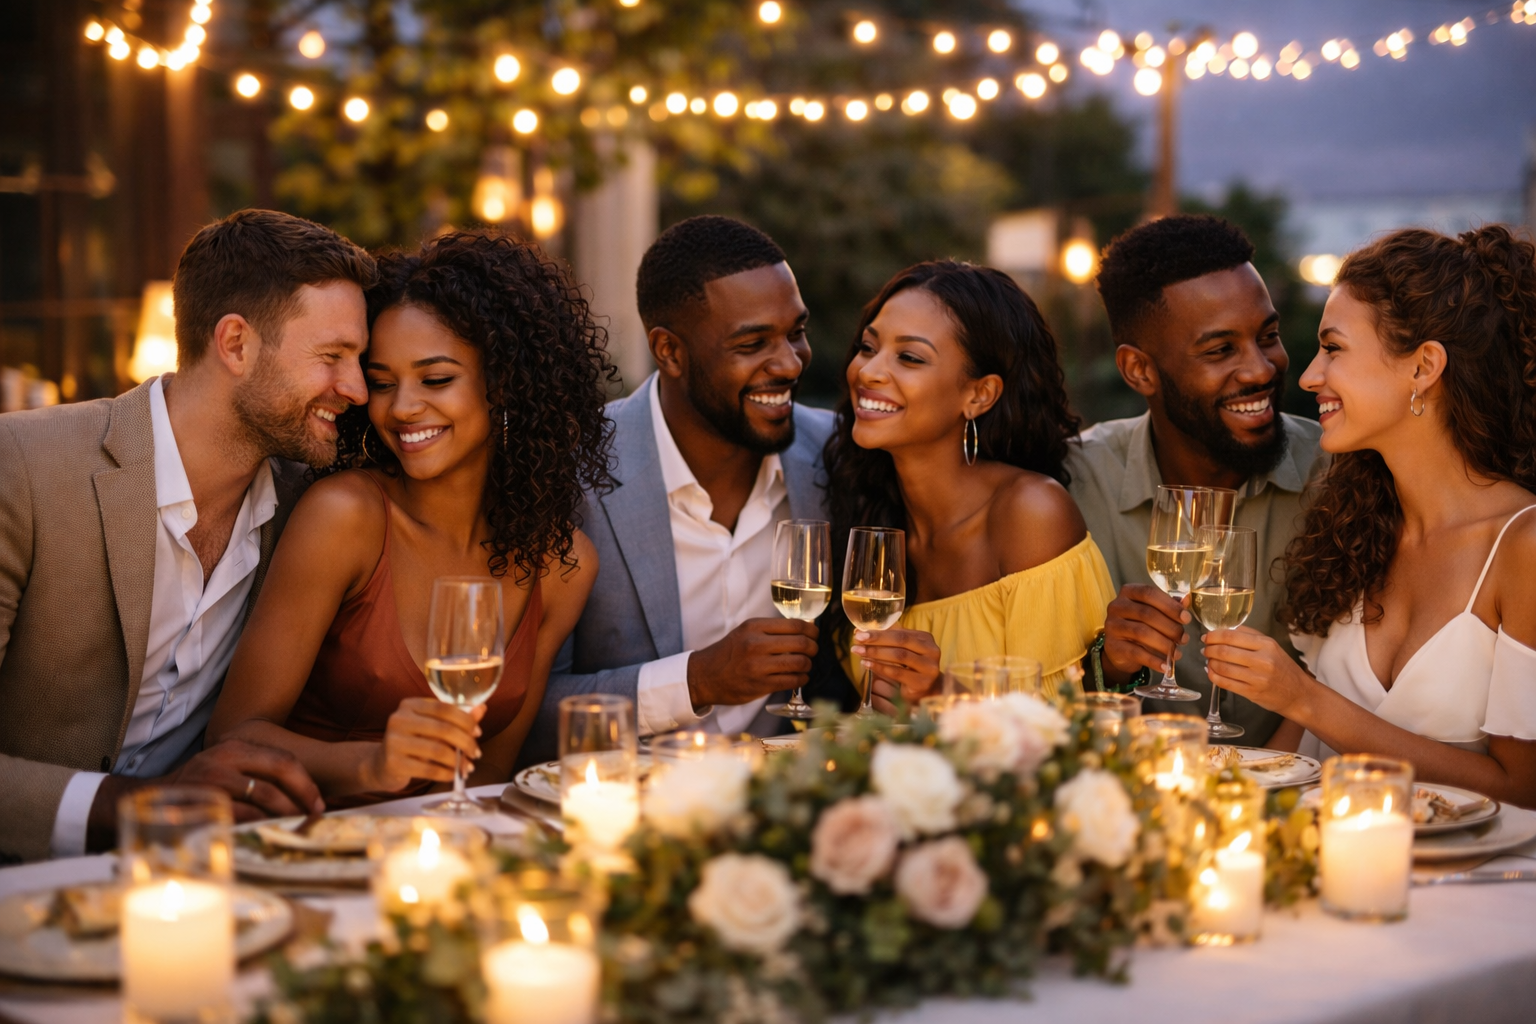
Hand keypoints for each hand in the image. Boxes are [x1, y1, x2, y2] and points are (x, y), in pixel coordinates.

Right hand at [169, 739, 325, 820]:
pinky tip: (269, 833)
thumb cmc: (198, 789)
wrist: (150, 801)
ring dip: (287, 812)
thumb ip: (255, 775)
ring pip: (265, 793)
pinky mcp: (203, 800)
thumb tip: (300, 795)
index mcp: (235, 746)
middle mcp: (225, 756)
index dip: (306, 780)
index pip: (283, 757)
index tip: (318, 801)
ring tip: (297, 825)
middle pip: (281, 768)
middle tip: (316, 813)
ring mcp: (213, 777)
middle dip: (304, 792)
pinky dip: (261, 824)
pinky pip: (243, 813)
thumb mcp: (225, 771)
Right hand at [368, 698, 485, 792]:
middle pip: (443, 729)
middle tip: (476, 753)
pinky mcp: (393, 763)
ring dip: (458, 761)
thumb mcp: (432, 727)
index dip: (466, 720)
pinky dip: (446, 773)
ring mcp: (394, 741)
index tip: (478, 732)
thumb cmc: (413, 743)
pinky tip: (453, 775)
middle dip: (466, 742)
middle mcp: (399, 719)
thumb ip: (456, 718)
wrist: (381, 765)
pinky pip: (428, 769)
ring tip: (467, 767)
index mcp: (410, 705)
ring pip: (437, 750)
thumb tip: (481, 709)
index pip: (444, 708)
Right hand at [688, 618, 817, 707]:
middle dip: (813, 648)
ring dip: (808, 664)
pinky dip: (801, 679)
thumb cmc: (729, 653)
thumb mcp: (745, 632)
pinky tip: (800, 677)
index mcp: (754, 627)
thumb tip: (802, 631)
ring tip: (805, 665)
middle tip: (813, 650)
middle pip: (801, 643)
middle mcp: (756, 644)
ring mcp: (758, 666)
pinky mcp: (760, 685)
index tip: (814, 634)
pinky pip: (791, 680)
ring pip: (799, 663)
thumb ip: (770, 630)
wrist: (705, 676)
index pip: (794, 625)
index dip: (811, 630)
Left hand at [852, 629, 940, 713]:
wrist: (927, 691)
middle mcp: (931, 651)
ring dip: (876, 653)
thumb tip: (860, 630)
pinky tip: (867, 664)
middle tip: (857, 640)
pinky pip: (898, 673)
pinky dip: (880, 667)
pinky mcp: (922, 683)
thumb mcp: (902, 649)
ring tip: (859, 652)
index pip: (900, 632)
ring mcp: (929, 668)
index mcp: (925, 639)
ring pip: (899, 656)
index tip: (859, 633)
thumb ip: (887, 638)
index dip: (878, 632)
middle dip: (876, 640)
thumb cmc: (911, 667)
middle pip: (901, 641)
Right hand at [1102, 584, 1190, 683]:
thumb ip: (1170, 605)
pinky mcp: (1112, 646)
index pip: (1149, 593)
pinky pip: (1136, 653)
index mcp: (1128, 592)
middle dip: (1170, 628)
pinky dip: (1153, 660)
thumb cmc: (1141, 624)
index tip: (1186, 618)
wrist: (1121, 648)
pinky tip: (1166, 665)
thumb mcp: (1154, 611)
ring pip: (1141, 633)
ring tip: (1177, 652)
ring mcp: (1112, 626)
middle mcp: (1117, 606)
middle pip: (1146, 614)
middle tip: (1183, 638)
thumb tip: (1186, 600)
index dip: (1170, 606)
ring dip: (1164, 644)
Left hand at [1202, 626, 1314, 716]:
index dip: (1213, 636)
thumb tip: (1225, 629)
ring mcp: (1256, 678)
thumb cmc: (1283, 668)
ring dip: (1210, 662)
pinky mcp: (1251, 693)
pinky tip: (1211, 672)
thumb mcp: (1272, 646)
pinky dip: (1213, 676)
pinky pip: (1225, 683)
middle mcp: (1262, 660)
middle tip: (1205, 648)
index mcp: (1266, 645)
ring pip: (1222, 667)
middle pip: (1224, 651)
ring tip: (1209, 660)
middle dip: (1209, 649)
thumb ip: (1249, 635)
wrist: (1298, 694)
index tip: (1207, 637)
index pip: (1231, 636)